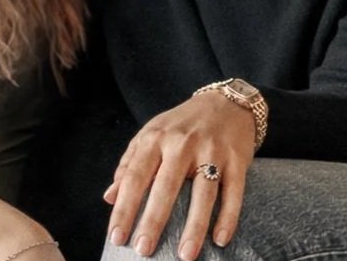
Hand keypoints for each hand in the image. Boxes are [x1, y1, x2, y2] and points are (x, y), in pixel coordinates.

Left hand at [104, 93, 255, 259]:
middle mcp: (183, 143)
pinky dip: (228, 216)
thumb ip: (130, 164)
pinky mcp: (237, 159)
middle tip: (143, 250)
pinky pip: (233, 192)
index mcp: (157, 138)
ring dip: (194, 226)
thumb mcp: (151, 134)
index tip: (116, 237)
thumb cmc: (182, 125)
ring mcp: (212, 150)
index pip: (136, 176)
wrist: (227, 101)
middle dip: (154, 220)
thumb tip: (109, 197)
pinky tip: (220, 239)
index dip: (124, 208)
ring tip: (185, 255)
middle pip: (167, 186)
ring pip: (203, 193)